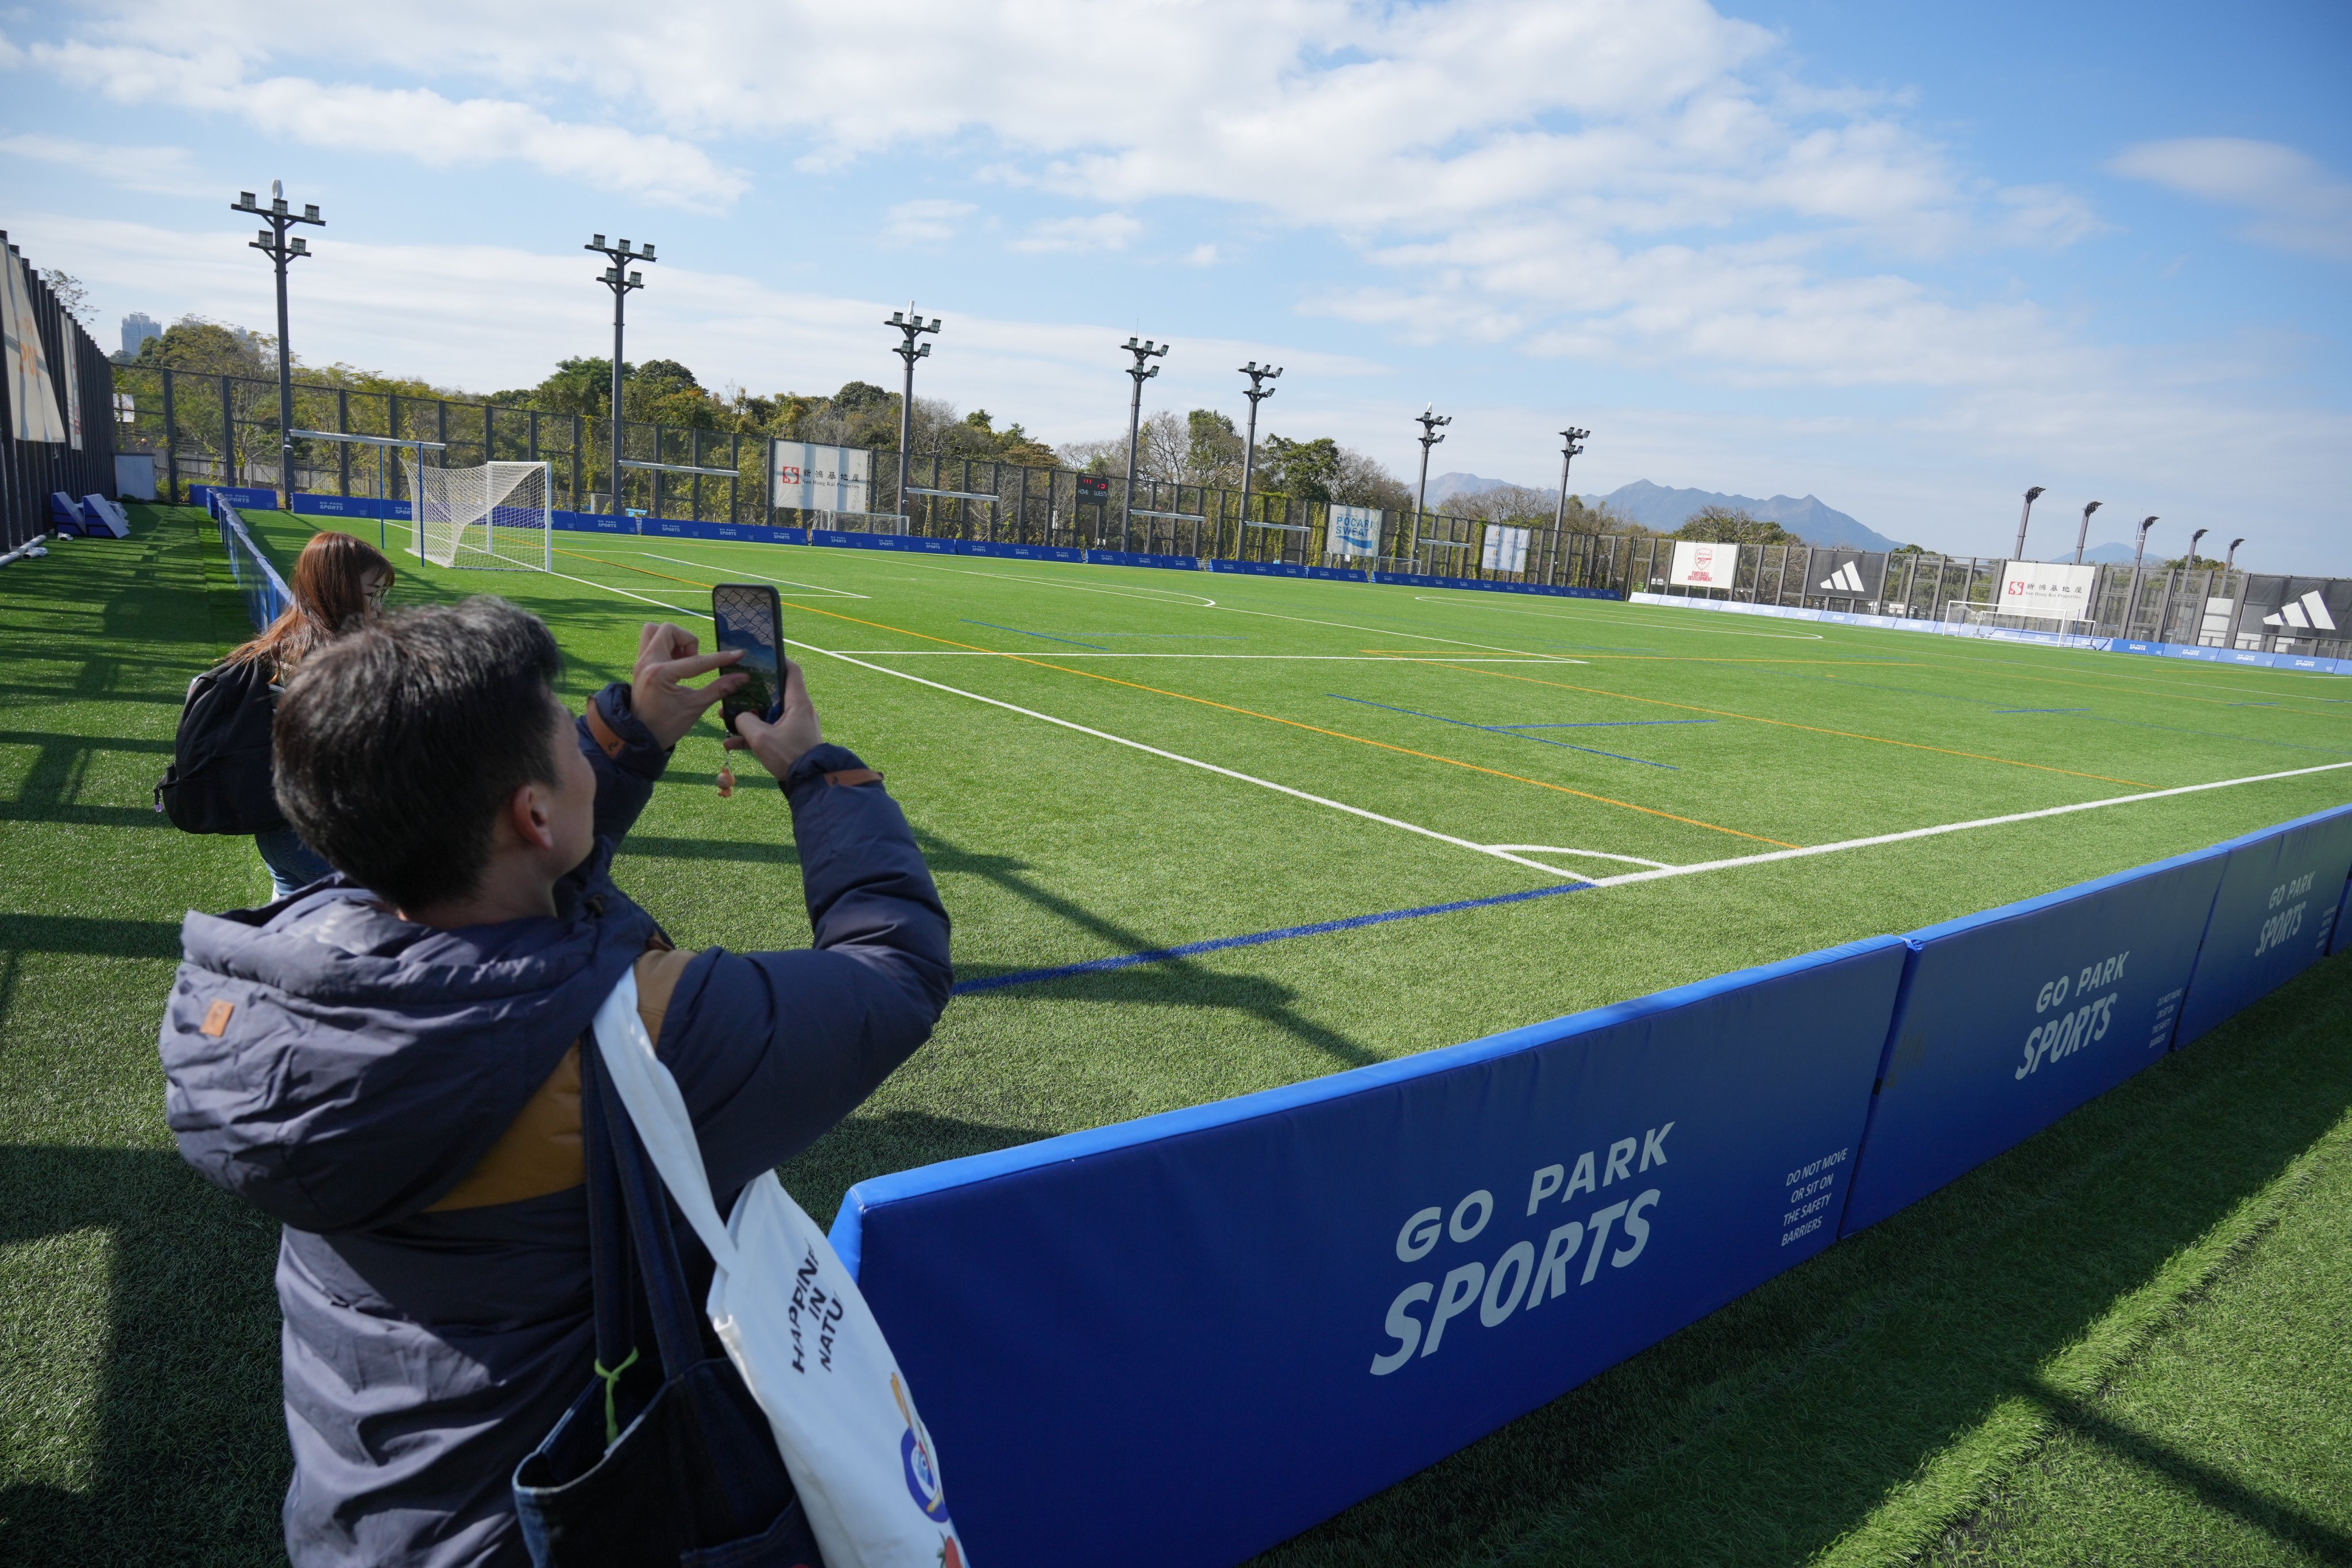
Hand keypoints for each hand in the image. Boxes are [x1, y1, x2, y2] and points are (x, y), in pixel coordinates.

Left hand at [629, 621, 745, 748]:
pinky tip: (675, 664)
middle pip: (669, 630)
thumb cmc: (667, 725)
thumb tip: (743, 677)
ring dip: (673, 640)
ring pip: (655, 631)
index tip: (739, 654)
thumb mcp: (695, 707)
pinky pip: (650, 642)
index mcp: (660, 674)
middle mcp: (647, 662)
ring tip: (683, 659)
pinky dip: (665, 646)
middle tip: (694, 659)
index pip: (697, 660)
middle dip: (687, 640)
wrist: (640, 736)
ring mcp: (640, 662)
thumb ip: (719, 688)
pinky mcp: (640, 664)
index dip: (721, 658)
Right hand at [724, 657, 822, 779]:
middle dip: (751, 694)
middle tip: (733, 693)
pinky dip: (753, 736)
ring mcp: (795, 726)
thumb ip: (745, 721)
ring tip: (725, 720)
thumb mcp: (761, 738)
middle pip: (774, 693)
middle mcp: (799, 711)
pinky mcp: (791, 741)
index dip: (777, 660)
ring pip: (768, 714)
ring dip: (748, 718)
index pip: (792, 671)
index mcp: (798, 703)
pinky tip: (731, 744)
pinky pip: (770, 732)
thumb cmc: (789, 756)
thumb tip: (739, 716)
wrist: (809, 783)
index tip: (760, 658)